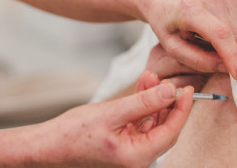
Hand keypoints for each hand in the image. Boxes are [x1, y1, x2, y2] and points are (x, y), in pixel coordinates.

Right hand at [39, 81, 193, 166]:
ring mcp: (130, 153)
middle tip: (168, 80)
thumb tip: (170, 92)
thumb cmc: (73, 134)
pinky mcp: (122, 145)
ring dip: (153, 101)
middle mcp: (137, 159)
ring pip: (152, 124)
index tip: (188, 89)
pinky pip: (140, 125)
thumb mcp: (113, 112)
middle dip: (167, 102)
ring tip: (150, 78)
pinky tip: (141, 87)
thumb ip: (144, 102)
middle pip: (164, 128)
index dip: (182, 109)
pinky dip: (142, 107)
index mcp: (137, 157)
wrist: (48, 145)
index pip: (171, 132)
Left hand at [143, 0, 236, 100]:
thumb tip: (226, 68)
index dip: (233, 57)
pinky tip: (215, 28)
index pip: (220, 34)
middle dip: (232, 56)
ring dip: (230, 44)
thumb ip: (197, 60)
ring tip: (207, 38)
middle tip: (212, 58)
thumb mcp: (172, 47)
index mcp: (190, 9)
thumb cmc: (165, 23)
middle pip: (234, 36)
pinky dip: (232, 33)